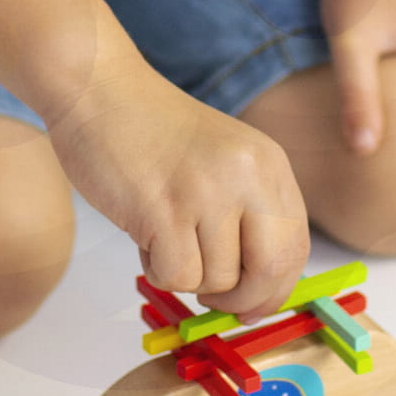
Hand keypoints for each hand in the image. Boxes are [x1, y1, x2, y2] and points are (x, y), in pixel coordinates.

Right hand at [45, 59, 309, 318]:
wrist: (98, 89)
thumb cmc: (150, 132)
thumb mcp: (223, 160)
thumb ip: (247, 213)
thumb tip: (257, 293)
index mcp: (268, 163)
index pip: (296, 246)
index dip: (276, 288)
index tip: (252, 305)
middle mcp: (247, 175)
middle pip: (269, 271)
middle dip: (242, 301)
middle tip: (212, 299)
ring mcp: (207, 192)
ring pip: (218, 281)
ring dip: (186, 276)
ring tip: (162, 236)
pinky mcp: (163, 210)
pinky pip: (176, 276)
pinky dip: (157, 270)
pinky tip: (145, 237)